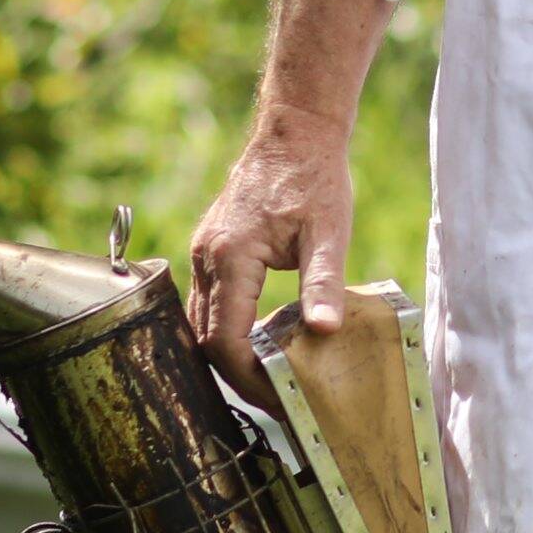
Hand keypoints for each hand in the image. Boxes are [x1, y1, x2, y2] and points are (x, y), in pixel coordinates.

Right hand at [188, 120, 350, 412]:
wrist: (294, 132)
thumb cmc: (314, 178)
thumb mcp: (329, 231)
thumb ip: (323, 282)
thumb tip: (323, 331)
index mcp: (231, 257)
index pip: (225, 339)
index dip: (249, 377)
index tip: (280, 397)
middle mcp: (206, 258)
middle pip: (207, 340)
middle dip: (239, 375)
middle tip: (279, 400)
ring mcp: (203, 253)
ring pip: (202, 323)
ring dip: (231, 356)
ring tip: (272, 380)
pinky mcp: (209, 250)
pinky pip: (209, 303)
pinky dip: (227, 330)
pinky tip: (260, 343)